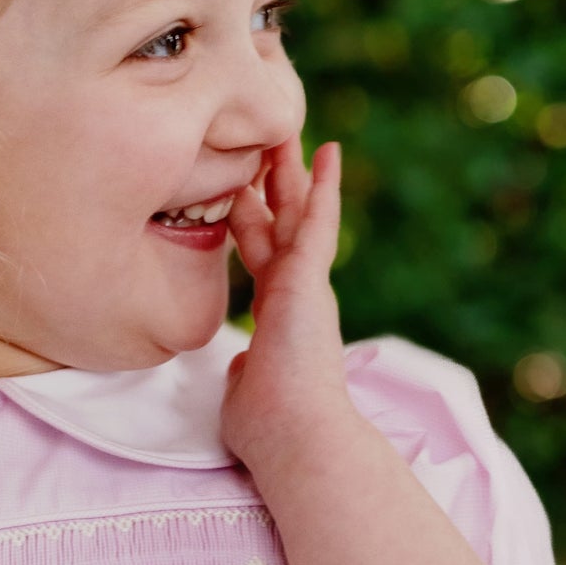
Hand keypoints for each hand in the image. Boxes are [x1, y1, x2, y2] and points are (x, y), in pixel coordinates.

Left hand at [220, 131, 354, 468]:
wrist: (293, 437)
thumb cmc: (268, 426)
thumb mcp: (245, 387)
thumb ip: (244, 368)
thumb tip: (239, 367)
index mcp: (277, 312)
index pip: (262, 253)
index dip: (250, 219)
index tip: (239, 191)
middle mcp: (294, 292)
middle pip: (279, 222)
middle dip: (269, 181)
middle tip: (263, 139)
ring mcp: (304, 285)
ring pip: (298, 213)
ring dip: (292, 170)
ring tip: (289, 127)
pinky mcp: (309, 282)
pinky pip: (318, 224)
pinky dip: (322, 188)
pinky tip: (326, 152)